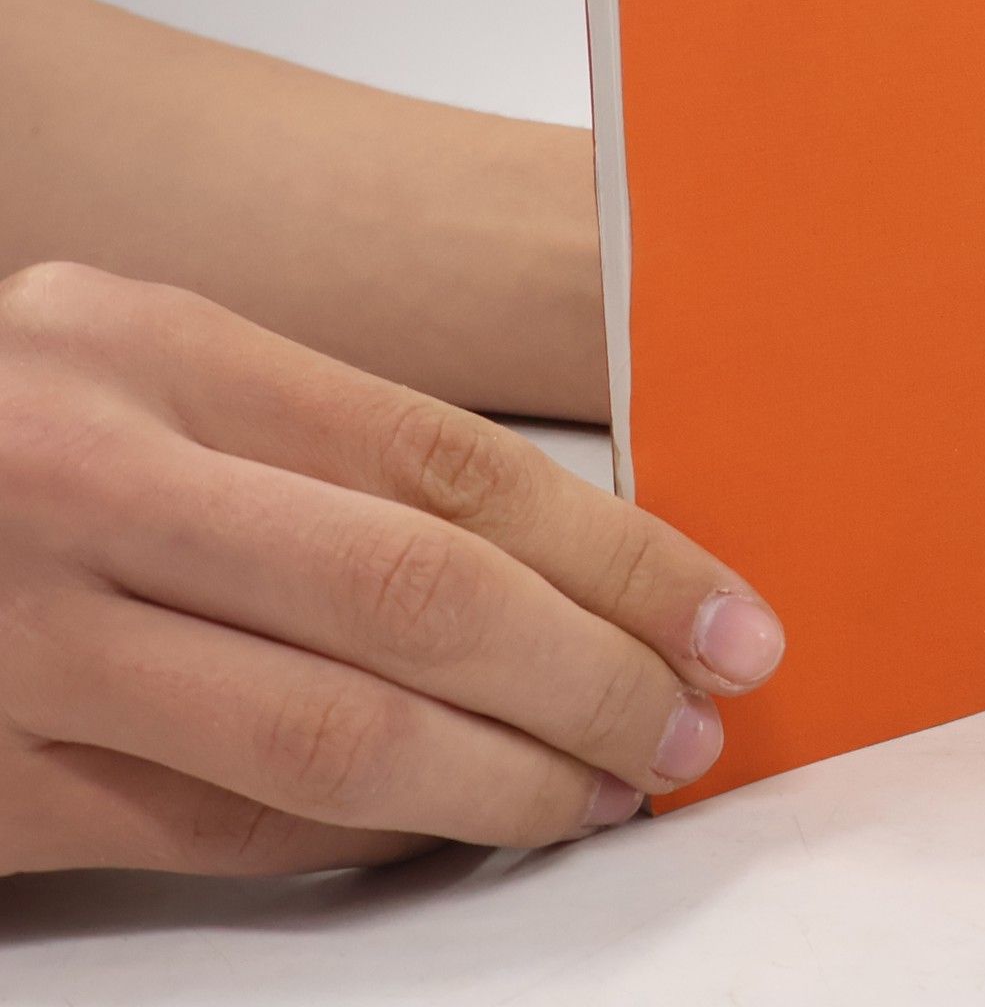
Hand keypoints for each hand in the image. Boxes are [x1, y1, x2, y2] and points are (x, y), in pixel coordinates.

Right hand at [0, 263, 785, 875]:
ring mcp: (22, 635)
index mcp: (153, 345)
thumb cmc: (5, 432)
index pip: (451, 463)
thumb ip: (313, 447)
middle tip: (692, 719)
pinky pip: (221, 827)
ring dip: (504, 777)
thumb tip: (550, 559)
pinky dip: (365, 834)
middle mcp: (88, 474)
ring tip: (606, 785)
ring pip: (333, 734)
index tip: (719, 612)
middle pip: (415, 596)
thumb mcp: (139, 370)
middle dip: (593, 672)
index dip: (615, 551)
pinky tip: (455, 819)